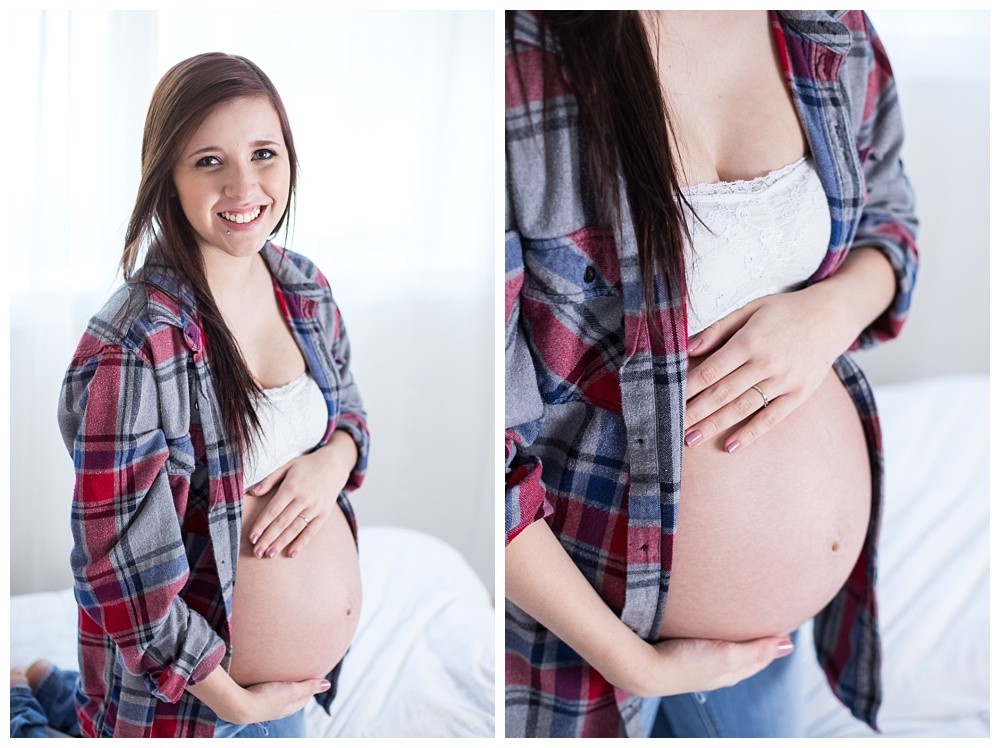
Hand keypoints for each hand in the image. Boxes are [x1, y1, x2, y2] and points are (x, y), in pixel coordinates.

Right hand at [222, 677, 330, 724]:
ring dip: (283, 685)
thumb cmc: (267, 698)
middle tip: (300, 672)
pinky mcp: (254, 699)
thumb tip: (328, 685)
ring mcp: (266, 705)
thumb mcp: (292, 690)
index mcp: (291, 707)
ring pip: (279, 694)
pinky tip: (266, 678)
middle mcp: (279, 708)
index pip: (305, 696)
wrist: (239, 705)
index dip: (310, 686)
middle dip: (298, 685)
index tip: (313, 674)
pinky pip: (267, 691)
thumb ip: (309, 686)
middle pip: (293, 696)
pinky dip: (271, 685)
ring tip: (284, 673)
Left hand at [246, 430, 357, 558]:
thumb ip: (269, 479)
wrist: (334, 465)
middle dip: (268, 538)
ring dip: (281, 543)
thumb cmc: (306, 466)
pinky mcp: (324, 514)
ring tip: (269, 555)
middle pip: (282, 522)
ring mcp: (315, 507)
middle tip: (257, 552)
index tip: (252, 537)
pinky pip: (311, 531)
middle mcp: (303, 498)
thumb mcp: (287, 466)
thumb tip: (252, 492)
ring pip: (295, 529)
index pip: (273, 510)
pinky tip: (291, 553)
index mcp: (291, 487)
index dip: (261, 525)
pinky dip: (301, 543)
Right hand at [619, 635, 793, 697]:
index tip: (783, 623)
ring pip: (724, 650)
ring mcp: (698, 664)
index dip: (772, 643)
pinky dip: (714, 635)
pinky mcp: (681, 654)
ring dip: (735, 638)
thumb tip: (789, 645)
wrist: (644, 667)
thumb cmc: (686, 663)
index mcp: (731, 673)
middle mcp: (717, 671)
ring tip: (739, 619)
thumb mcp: (727, 655)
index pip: (760, 658)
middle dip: (756, 641)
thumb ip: (756, 650)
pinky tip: (707, 624)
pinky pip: (706, 645)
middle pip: (744, 656)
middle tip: (765, 619)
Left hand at [683, 285, 852, 453]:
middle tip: (671, 426)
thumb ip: (719, 328)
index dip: (688, 387)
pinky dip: (751, 433)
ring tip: (691, 439)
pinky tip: (731, 446)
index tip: (668, 399)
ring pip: (743, 408)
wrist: (832, 316)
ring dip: (715, 425)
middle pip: (723, 392)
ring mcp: (785, 381)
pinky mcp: (799, 394)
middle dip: (695, 412)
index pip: (712, 369)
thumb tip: (688, 347)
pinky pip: (771, 418)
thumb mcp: (750, 308)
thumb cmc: (784, 311)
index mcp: (751, 340)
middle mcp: (767, 363)